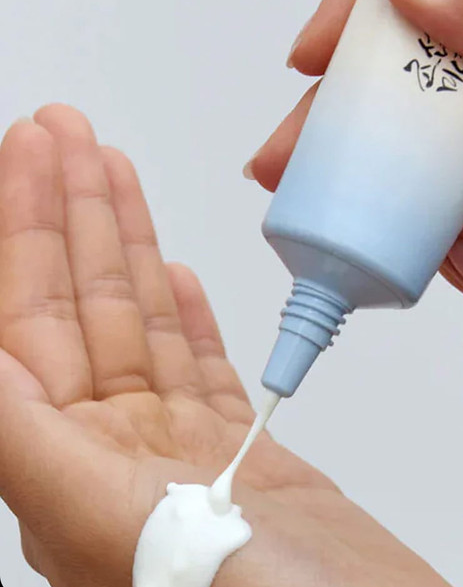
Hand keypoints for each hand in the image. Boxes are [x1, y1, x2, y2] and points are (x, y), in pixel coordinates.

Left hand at [0, 105, 447, 586]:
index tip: (33, 157)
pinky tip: (170, 270)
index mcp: (68, 473)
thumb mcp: (124, 526)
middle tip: (64, 133)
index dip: (27, 231)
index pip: (26, 325)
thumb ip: (36, 443)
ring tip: (112, 171)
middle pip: (82, 308)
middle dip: (71, 212)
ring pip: (139, 322)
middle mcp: (114, 460)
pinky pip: (194, 361)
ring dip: (125, 240)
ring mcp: (179, 453)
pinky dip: (181, 310)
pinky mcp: (239, 454)